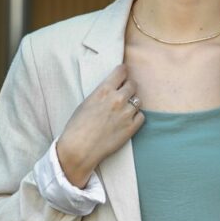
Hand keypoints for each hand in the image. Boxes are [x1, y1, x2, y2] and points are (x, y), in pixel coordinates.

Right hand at [56, 64, 144, 186]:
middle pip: (133, 84)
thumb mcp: (86, 103)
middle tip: (123, 95)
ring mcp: (126, 114)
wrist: (80, 149)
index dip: (123, 72)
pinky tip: (126, 121)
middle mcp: (117, 99)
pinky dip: (136, 117)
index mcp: (104, 91)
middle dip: (128, 88)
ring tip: (122, 111)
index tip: (122, 75)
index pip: (121, 71)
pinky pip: (141, 116)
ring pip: (138, 100)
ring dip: (132, 103)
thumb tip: (111, 89)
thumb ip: (102, 94)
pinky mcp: (131, 128)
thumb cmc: (77, 127)